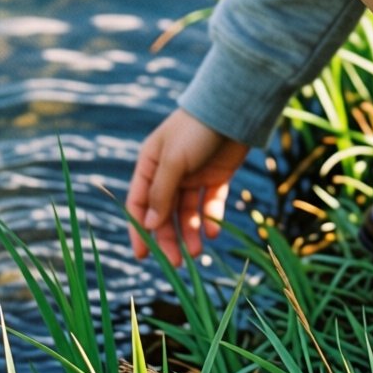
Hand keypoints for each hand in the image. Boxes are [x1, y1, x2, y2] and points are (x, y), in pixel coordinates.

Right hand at [125, 108, 249, 265]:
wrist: (234, 110)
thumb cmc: (197, 130)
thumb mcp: (173, 161)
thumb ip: (161, 194)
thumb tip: (148, 225)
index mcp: (151, 164)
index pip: (139, 202)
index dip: (139, 229)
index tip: (143, 255)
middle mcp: (170, 172)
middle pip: (164, 213)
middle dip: (168, 238)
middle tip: (177, 263)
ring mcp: (193, 175)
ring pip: (187, 212)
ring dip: (190, 232)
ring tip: (197, 251)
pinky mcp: (216, 176)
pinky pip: (210, 203)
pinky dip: (210, 218)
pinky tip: (213, 232)